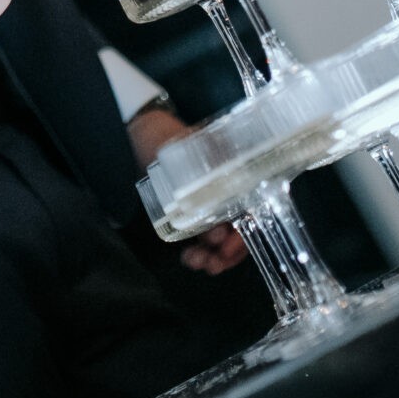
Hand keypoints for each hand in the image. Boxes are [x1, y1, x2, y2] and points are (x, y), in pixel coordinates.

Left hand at [126, 105, 247, 274]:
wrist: (147, 134)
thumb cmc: (173, 136)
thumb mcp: (198, 144)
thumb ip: (216, 160)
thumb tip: (230, 184)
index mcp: (238, 180)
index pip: (251, 215)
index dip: (242, 235)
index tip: (225, 248)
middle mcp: (228, 196)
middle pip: (238, 232)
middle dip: (227, 253)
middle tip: (211, 263)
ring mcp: (210, 207)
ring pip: (221, 240)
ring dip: (213, 256)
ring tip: (196, 262)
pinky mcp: (191, 215)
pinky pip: (202, 239)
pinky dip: (199, 252)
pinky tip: (189, 256)